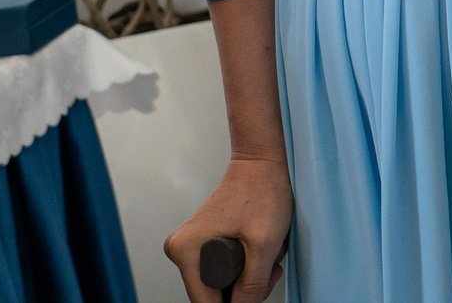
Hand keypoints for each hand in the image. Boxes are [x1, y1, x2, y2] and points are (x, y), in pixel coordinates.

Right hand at [167, 154, 290, 302]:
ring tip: (267, 253)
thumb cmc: (262, 190)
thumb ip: (253, 283)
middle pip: (214, 294)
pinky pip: (223, 269)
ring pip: (222, 283)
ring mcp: (191, 246)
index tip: (253, 294)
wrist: (262, 162)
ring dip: (249, 276)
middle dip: (245, 288)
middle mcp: (181, 250)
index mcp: (186, 251)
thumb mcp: (264, 243)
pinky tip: (259, 249)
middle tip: (270, 267)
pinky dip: (245, 265)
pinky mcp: (203, 243)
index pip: (205, 302)